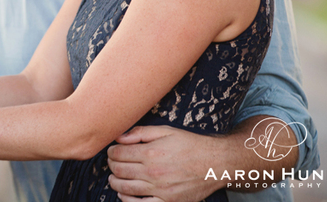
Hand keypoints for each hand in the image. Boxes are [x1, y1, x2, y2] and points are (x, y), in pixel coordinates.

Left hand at [107, 126, 222, 201]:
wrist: (215, 163)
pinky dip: (128, 201)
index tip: (111, 151)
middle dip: (111, 165)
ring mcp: (160, 190)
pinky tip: (124, 194)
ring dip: (114, 182)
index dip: (111, 152)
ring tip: (113, 178)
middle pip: (119, 171)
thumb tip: (119, 137)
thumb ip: (140, 133)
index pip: (119, 154)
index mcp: (151, 153)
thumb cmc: (190, 145)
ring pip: (126, 188)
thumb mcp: (166, 131)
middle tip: (111, 162)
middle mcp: (153, 173)